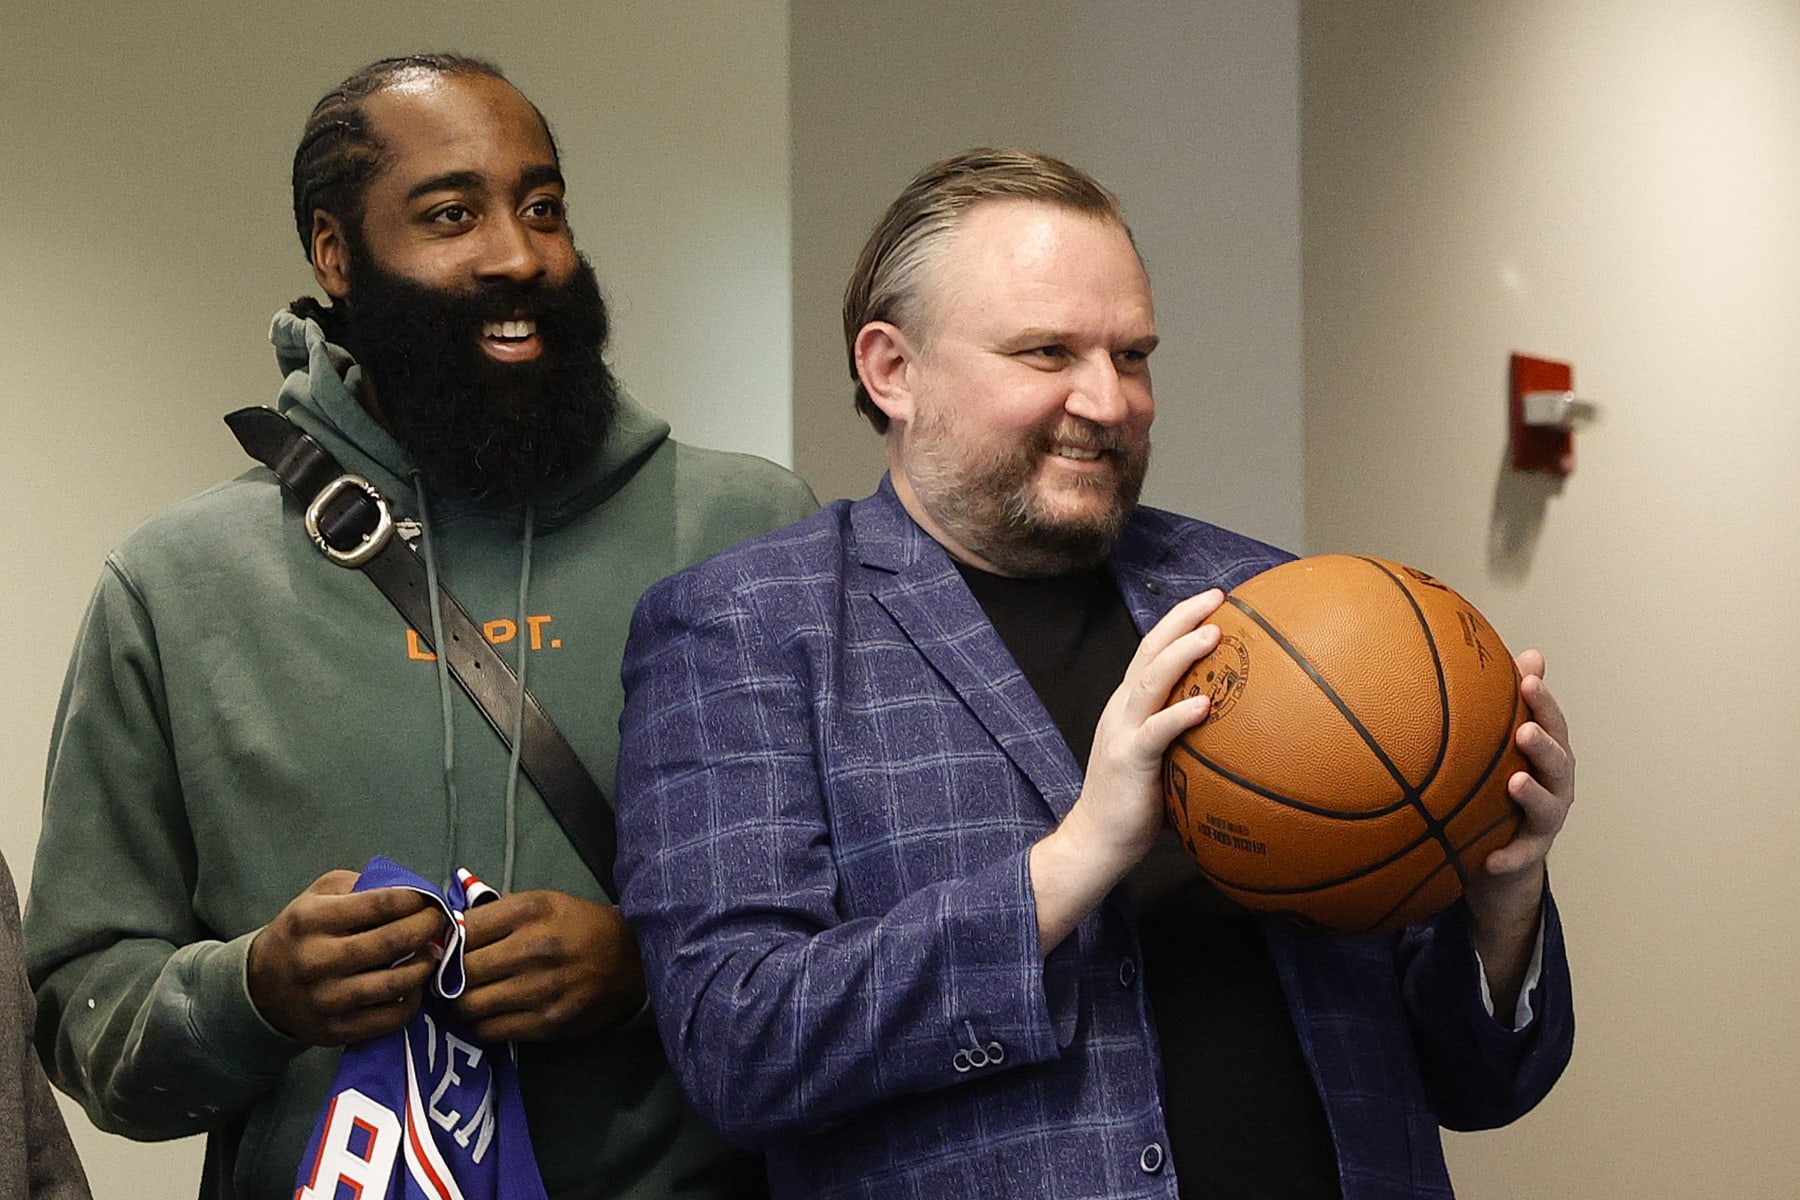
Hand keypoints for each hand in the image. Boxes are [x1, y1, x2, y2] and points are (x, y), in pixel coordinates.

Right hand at [247, 869, 443, 1045]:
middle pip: (392, 942)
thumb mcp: (318, 896)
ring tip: (433, 952)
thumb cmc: (301, 933)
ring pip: (395, 983)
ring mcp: (325, 1000)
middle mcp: (316, 960)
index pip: (380, 904)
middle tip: (441, 922)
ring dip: (425, 965)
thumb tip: (412, 890)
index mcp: (311, 920)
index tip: (430, 898)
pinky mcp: (334, 1031)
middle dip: (428, 928)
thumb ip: (361, 885)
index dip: (416, 899)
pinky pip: (390, 1017)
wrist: (260, 987)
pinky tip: (414, 985)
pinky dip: (413, 1000)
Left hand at [454, 890, 645, 1040]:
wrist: (632, 961)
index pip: (463, 930)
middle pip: (460, 971)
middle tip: (452, 977)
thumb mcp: (544, 902)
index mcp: (531, 911)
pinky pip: (489, 1031)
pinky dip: (481, 1024)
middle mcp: (533, 948)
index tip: (446, 948)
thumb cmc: (580, 927)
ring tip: (470, 995)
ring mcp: (540, 989)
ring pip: (468, 1005)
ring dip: (462, 1003)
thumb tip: (447, 932)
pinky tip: (490, 1013)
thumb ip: (497, 914)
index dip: (447, 941)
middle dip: (449, 975)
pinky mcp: (547, 1023)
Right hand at [1030, 588, 1225, 951]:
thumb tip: (1237, 723)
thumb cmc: (1136, 803)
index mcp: (1130, 704)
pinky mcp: (1127, 760)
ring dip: (1182, 655)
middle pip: (1150, 650)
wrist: (1097, 840)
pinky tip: (1205, 703)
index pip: (1153, 650)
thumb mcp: (1162, 757)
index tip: (1215, 601)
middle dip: (1183, 619)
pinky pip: (1155, 732)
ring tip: (1213, 634)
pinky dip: (1179, 714)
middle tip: (1217, 598)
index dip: (1180, 621)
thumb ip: (1186, 734)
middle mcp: (1122, 708)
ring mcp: (1122, 732)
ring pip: (1150, 680)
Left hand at [1466, 649, 1574, 1012]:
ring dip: (1533, 795)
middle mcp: (1554, 784)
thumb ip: (1502, 708)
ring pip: (1547, 807)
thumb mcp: (1498, 748)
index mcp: (1546, 753)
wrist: (1501, 857)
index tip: (1527, 679)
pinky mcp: (1528, 854)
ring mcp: (1544, 821)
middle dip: (1544, 744)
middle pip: (1558, 761)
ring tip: (1515, 781)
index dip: (1543, 701)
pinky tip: (1491, 860)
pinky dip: (1508, 857)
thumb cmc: (1497, 788)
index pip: (1550, 722)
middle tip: (1525, 729)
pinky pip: (1520, 857)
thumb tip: (1516, 656)